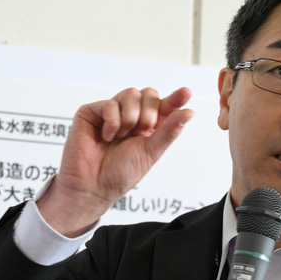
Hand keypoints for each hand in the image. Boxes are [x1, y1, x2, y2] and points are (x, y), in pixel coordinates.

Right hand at [37, 87, 192, 235]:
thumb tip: (188, 112)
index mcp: (147, 126)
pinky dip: (112, 123)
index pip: (164, 105)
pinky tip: (106, 137)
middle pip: (149, 94)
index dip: (175, 98)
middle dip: (148, 115)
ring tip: (122, 137)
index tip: (186, 92)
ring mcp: (111, 112)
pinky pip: (111, 103)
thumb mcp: (151, 152)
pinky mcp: (92, 112)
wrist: (92, 187)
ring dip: (131, 118)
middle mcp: (130, 116)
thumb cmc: (119, 174)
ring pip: (131, 94)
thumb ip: (169, 131)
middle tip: (139, 134)